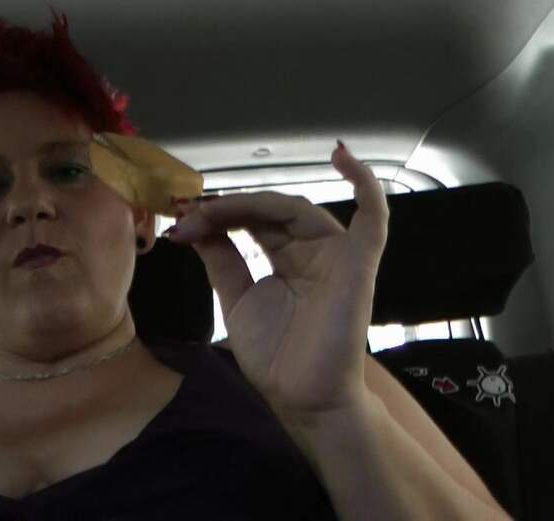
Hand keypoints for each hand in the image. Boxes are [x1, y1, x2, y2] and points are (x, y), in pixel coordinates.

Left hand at [166, 142, 388, 421]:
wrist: (302, 398)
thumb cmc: (276, 357)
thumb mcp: (237, 300)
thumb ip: (223, 260)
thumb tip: (195, 225)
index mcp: (284, 258)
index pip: (251, 221)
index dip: (218, 215)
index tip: (180, 221)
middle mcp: (310, 250)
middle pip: (270, 211)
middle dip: (227, 208)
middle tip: (189, 214)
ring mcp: (335, 254)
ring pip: (298, 209)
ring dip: (254, 202)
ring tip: (213, 207)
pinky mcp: (358, 263)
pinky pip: (373, 218)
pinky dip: (365, 184)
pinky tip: (343, 156)